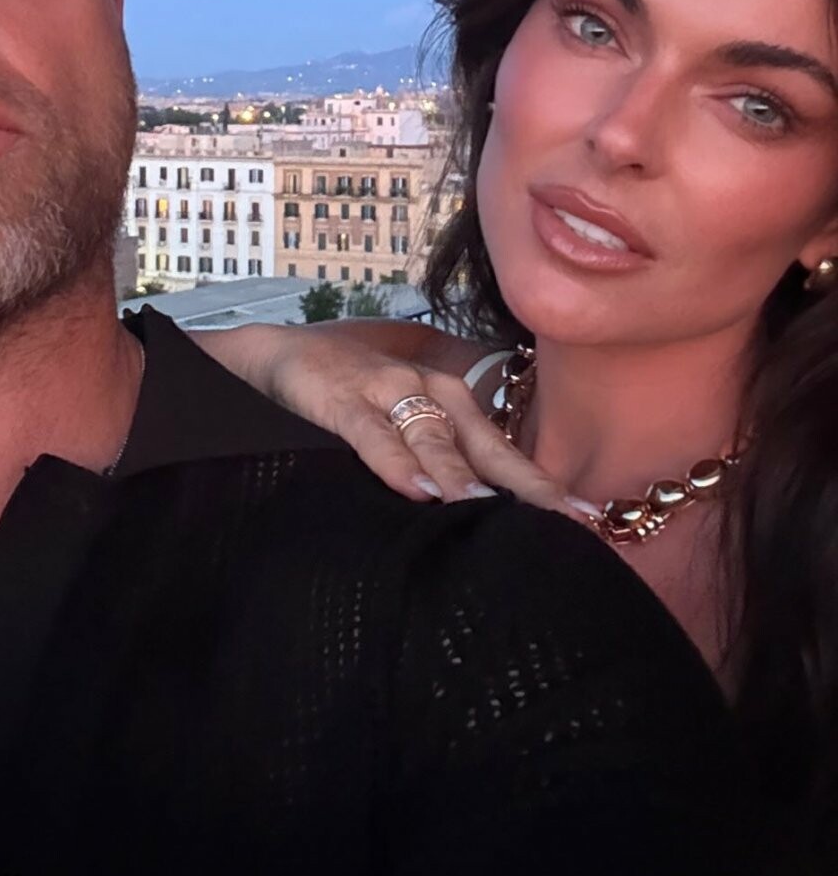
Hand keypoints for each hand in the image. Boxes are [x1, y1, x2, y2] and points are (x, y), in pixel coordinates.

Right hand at [251, 328, 596, 524]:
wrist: (282, 352)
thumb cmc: (354, 395)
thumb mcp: (404, 428)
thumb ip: (442, 464)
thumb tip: (485, 517)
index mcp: (453, 406)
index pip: (508, 453)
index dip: (548, 488)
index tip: (594, 522)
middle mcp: (433, 393)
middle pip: (489, 446)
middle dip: (529, 486)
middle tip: (570, 521)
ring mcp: (389, 393)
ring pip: (435, 439)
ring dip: (462, 475)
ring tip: (493, 510)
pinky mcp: (342, 399)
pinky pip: (372, 434)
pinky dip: (395, 461)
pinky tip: (416, 489)